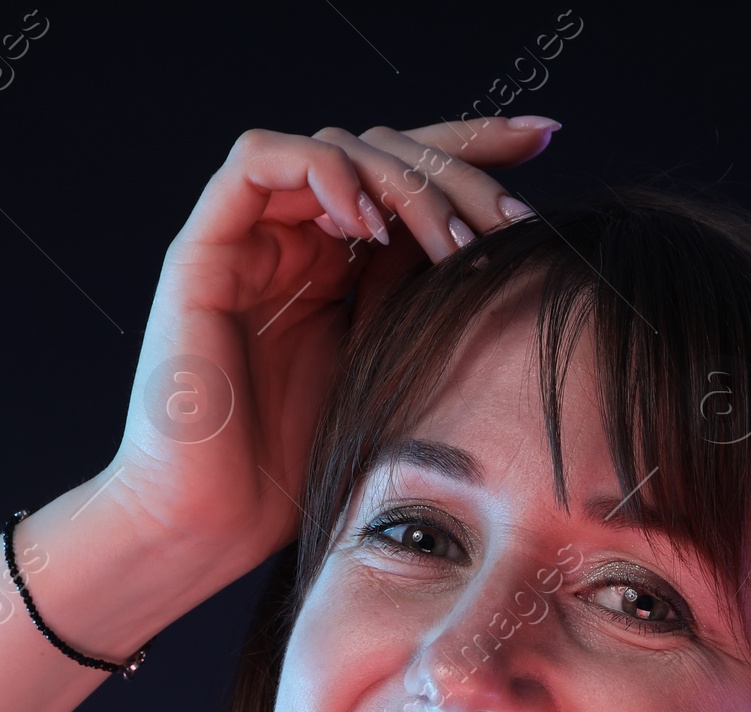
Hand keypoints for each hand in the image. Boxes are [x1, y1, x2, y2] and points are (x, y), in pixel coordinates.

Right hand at [105, 116, 555, 580]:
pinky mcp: (204, 249)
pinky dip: (322, 172)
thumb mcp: (390, 375)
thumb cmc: (297, 478)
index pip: (410, 180)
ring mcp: (250, 242)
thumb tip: (497, 238)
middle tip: (511, 217)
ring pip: (334, 147)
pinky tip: (368, 223)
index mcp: (340, 270)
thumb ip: (421, 299)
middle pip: (383, 151)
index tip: (545, 145)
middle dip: (458, 169)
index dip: (474, 150)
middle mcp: (295, 243)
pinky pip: (259, 161)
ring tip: (448, 240)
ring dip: (402, 179)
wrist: (214, 526)